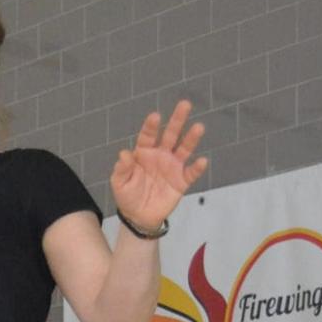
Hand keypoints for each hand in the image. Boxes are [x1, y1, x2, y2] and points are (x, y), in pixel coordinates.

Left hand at [111, 100, 206, 232]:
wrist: (139, 216)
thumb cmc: (128, 196)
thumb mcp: (119, 183)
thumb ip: (122, 168)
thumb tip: (123, 154)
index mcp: (144, 153)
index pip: (148, 136)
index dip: (151, 126)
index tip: (155, 116)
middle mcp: (160, 155)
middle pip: (170, 134)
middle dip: (177, 120)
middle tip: (184, 104)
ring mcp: (172, 167)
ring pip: (184, 149)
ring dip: (191, 138)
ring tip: (198, 128)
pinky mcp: (181, 181)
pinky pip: (191, 172)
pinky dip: (197, 167)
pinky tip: (202, 161)